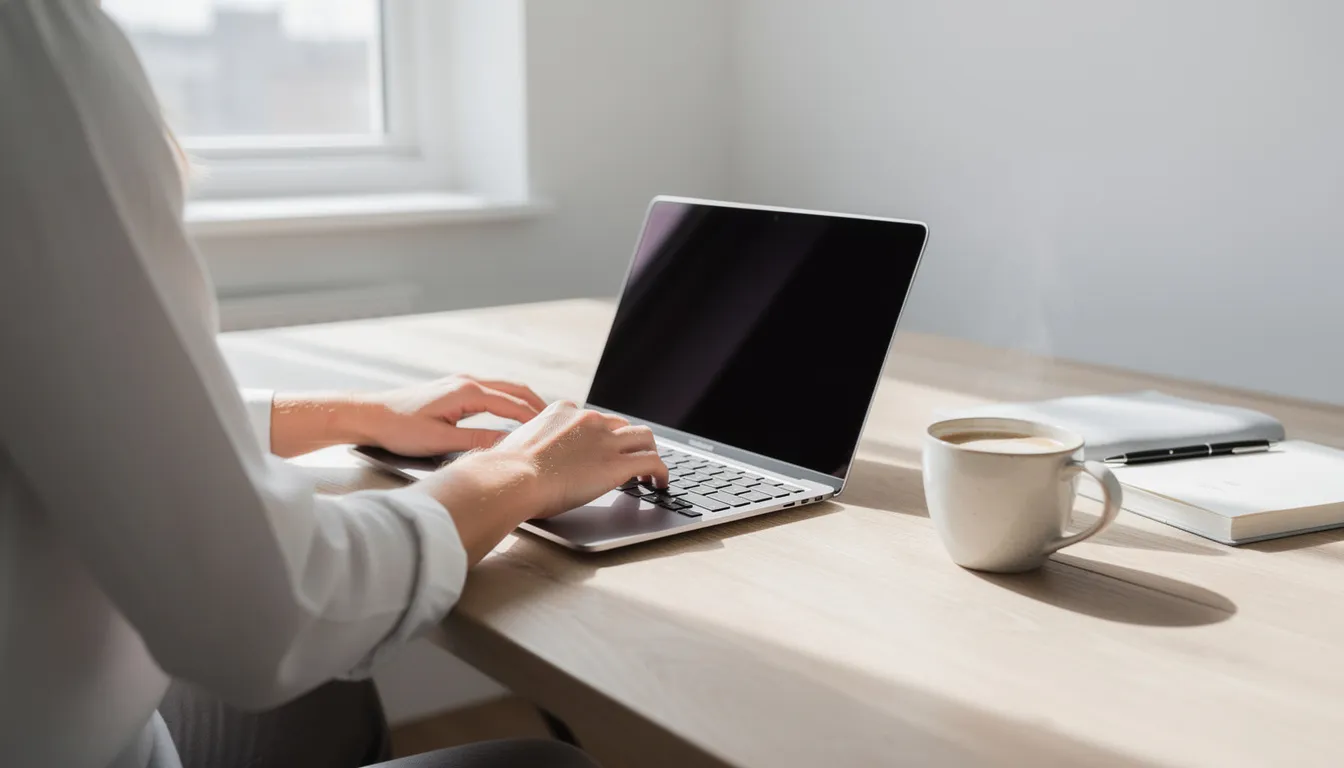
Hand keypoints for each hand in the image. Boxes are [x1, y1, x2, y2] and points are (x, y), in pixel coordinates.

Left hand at [266, 375, 547, 458]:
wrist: (369, 414)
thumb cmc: (399, 428)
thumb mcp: (441, 442)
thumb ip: (477, 442)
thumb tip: (507, 447)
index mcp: (468, 392)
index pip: (513, 405)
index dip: (537, 418)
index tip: (557, 429)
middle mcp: (467, 382)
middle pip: (514, 390)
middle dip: (538, 405)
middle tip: (559, 421)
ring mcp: (460, 383)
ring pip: (503, 389)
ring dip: (524, 402)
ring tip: (542, 419)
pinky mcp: (453, 390)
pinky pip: (491, 393)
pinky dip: (508, 402)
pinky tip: (511, 416)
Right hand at [412, 401, 668, 562]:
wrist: (510, 478)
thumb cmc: (503, 471)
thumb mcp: (514, 446)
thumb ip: (526, 447)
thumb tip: (515, 460)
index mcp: (561, 411)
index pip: (592, 418)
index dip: (602, 434)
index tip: (603, 447)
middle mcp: (587, 419)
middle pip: (622, 424)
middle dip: (629, 441)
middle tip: (632, 458)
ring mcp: (605, 439)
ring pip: (645, 437)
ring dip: (650, 453)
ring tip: (651, 472)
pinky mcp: (617, 463)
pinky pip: (653, 462)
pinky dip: (661, 472)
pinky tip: (660, 484)